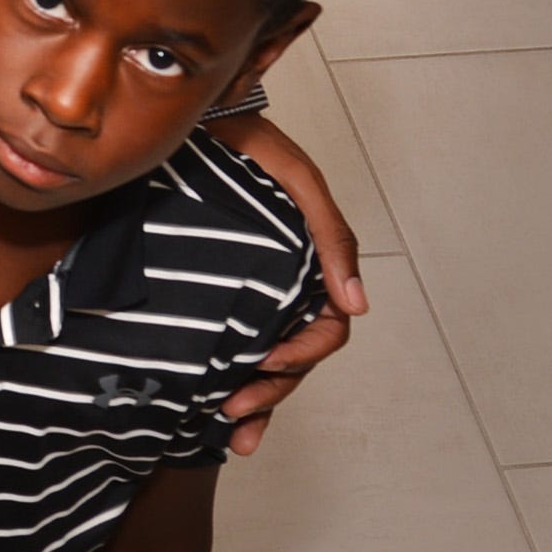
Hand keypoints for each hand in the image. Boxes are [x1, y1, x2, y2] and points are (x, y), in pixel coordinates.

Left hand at [209, 115, 362, 455]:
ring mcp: (248, 292)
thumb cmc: (249, 142)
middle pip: (294, 358)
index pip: (326, 330)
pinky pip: (227, 347)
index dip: (302, 354)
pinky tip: (209, 414)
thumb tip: (358, 307)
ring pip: (265, 363)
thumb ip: (331, 238)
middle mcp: (283, 287)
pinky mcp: (212, 292)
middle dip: (271, 394)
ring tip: (228, 432)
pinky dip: (226, 382)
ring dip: (256, 403)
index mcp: (311, 267)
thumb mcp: (298, 182)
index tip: (265, 361)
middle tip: (232, 413)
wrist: (193, 119)